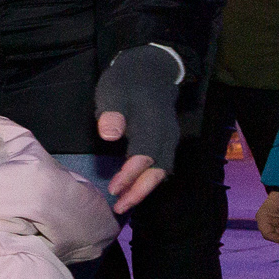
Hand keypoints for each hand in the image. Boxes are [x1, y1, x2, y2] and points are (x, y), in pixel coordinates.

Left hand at [93, 45, 182, 213]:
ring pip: (162, 170)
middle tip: (120, 207)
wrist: (151, 71)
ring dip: (144, 189)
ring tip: (124, 204)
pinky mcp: (166, 142)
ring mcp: (168, 138)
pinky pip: (161, 165)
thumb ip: (112, 112)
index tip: (114, 188)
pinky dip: (148, 181)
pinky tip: (132, 190)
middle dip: (140, 190)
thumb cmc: (127, 82)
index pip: (145, 154)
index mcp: (152, 122)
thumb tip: (109, 134)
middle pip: (159, 168)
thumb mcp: (113, 91)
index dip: (131, 174)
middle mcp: (165, 134)